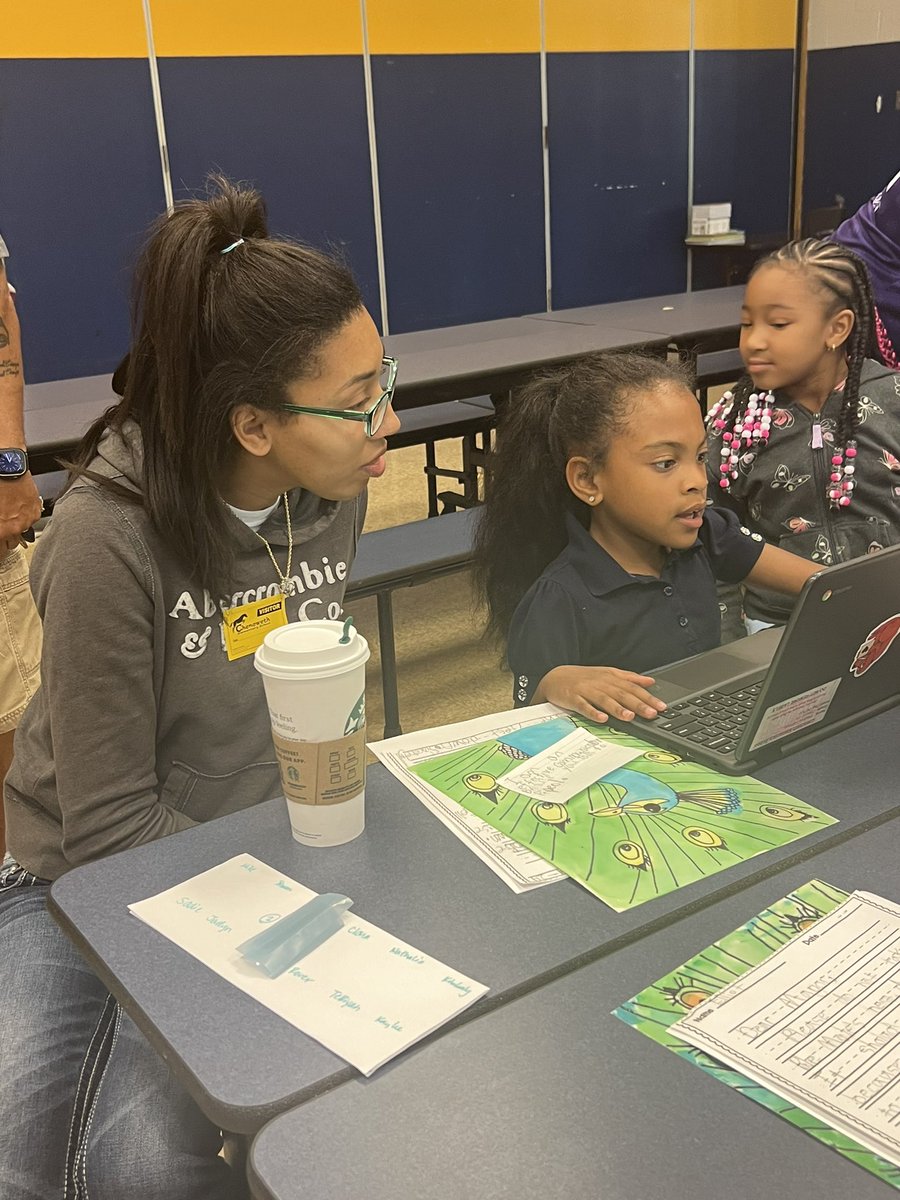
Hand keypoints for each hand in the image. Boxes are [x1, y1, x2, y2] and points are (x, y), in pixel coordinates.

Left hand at [0, 473, 40, 554]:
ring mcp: (28, 520)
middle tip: (3, 530)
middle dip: (6, 539)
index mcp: (3, 529)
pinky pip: (30, 520)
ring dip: (16, 527)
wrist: (9, 469)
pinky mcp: (36, 511)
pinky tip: (18, 508)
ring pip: (22, 531)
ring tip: (10, 516)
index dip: (1, 549)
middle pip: (12, 544)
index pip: (2, 549)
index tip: (0, 547)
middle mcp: (17, 528)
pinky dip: (24, 516)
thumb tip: (1, 528)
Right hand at [534, 665, 666, 723]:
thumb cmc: (584, 678)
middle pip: (621, 693)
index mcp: (610, 677)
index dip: (647, 697)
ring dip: (617, 708)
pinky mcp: (573, 698)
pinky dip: (592, 712)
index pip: (632, 687)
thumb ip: (629, 678)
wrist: (555, 677)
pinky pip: (583, 706)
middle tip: (651, 713)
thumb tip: (650, 682)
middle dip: (638, 704)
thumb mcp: (608, 674)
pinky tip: (601, 719)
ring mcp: (586, 690)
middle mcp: (600, 683)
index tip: (661, 706)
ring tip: (629, 717)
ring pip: (604, 699)